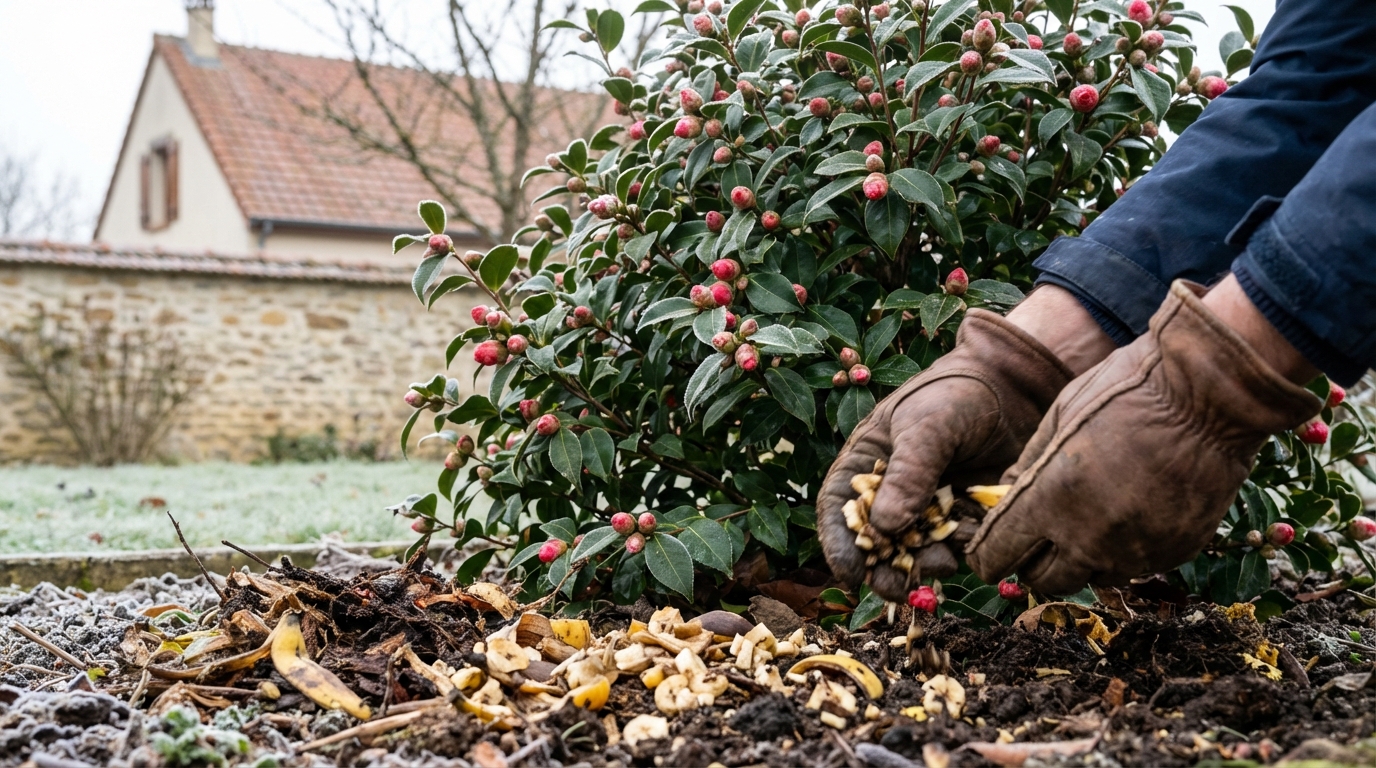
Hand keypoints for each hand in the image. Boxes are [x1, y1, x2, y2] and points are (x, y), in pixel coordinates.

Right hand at [818, 306, 1076, 601]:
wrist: (1016, 387)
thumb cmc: (957, 394)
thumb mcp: (927, 427)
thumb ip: (908, 474)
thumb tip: (886, 527)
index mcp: (866, 464)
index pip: (839, 509)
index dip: (840, 544)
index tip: (851, 574)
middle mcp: (892, 491)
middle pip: (875, 542)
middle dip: (883, 569)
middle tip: (896, 588)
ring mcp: (929, 507)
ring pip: (916, 551)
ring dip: (925, 564)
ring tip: (944, 559)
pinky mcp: (963, 517)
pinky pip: (956, 546)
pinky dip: (961, 551)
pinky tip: (973, 538)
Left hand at [966, 281, 1321, 594]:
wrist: (1212, 394)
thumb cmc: (1127, 390)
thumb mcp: (1060, 415)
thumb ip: (1028, 463)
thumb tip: (1002, 494)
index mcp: (1050, 500)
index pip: (998, 556)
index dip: (988, 555)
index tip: (988, 549)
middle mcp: (1090, 537)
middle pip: (1043, 581)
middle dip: (1032, 563)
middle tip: (1038, 536)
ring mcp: (1136, 550)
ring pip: (1091, 578)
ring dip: (1081, 559)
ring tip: (1089, 520)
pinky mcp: (1175, 552)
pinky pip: (1135, 566)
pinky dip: (1124, 551)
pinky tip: (1131, 514)